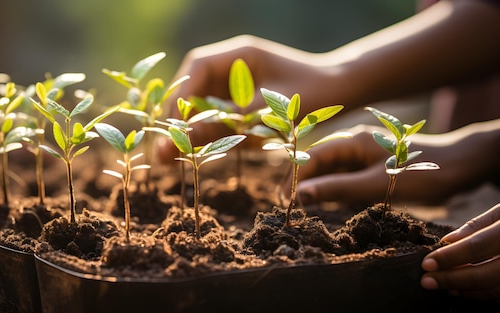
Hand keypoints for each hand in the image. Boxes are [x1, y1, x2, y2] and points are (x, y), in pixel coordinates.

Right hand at [156, 35, 345, 162]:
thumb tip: (184, 140)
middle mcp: (232, 64)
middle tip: (163, 149)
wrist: (341, 92)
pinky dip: (206, 132)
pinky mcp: (240, 98)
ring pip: (200, 103)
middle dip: (178, 118)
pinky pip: (215, 114)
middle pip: (192, 87)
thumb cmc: (311, 95)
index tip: (171, 128)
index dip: (180, 98)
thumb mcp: (266, 114)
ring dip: (188, 128)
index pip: (196, 69)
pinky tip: (194, 152)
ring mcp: (235, 80)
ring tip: (169, 158)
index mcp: (239, 54)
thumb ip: (225, 124)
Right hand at [295, 119, 499, 205]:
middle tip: (289, 206)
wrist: (462, 168)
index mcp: (353, 139)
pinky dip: (335, 190)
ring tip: (303, 207)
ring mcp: (364, 154)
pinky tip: (328, 204)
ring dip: (317, 187)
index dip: (296, 177)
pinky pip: (346, 177)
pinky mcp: (372, 166)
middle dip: (302, 182)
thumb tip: (301, 195)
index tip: (285, 200)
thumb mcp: (376, 184)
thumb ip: (337, 188)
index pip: (312, 156)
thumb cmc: (420, 173)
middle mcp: (355, 143)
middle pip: (318, 162)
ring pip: (331, 170)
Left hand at [420, 203, 499, 300]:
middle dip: (453, 279)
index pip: (477, 246)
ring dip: (467, 290)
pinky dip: (484, 294)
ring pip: (497, 289)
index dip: (450, 257)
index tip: (426, 264)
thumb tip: (448, 242)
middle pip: (486, 273)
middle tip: (427, 281)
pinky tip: (466, 290)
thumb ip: (477, 226)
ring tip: (445, 285)